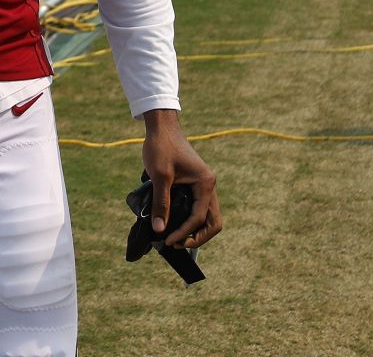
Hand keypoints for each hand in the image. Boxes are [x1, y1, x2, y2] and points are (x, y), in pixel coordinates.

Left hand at [141, 109, 220, 249]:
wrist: (162, 127)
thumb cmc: (161, 147)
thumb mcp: (160, 176)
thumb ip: (161, 204)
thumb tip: (159, 230)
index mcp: (205, 183)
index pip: (198, 217)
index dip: (184, 232)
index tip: (168, 240)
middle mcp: (209, 185)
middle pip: (212, 222)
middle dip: (197, 237)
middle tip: (177, 245)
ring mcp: (204, 185)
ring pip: (208, 216)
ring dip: (195, 230)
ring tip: (177, 239)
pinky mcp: (196, 184)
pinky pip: (199, 208)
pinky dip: (192, 220)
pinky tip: (177, 225)